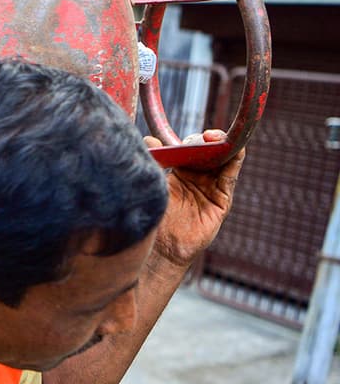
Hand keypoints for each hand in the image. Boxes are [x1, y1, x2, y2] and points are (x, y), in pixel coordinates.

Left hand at [143, 129, 245, 268]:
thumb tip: (149, 139)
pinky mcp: (222, 200)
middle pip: (208, 152)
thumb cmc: (153, 217)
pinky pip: (230, 177)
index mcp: (179, 172)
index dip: (193, 139)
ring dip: (223, 146)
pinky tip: (234, 150)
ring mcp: (211, 187)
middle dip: (208, 140)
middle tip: (203, 137)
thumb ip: (153, 161)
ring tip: (216, 139)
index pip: (191, 149)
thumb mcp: (153, 185)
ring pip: (223, 160)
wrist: (162, 247)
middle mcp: (197, 177)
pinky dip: (234, 161)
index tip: (188, 136)